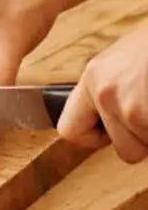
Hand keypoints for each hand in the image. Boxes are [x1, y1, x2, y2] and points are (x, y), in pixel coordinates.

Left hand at [58, 24, 147, 162]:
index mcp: (94, 78)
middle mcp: (106, 93)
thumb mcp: (122, 61)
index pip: (69, 130)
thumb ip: (108, 90)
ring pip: (144, 148)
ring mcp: (132, 107)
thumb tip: (104, 122)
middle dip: (141, 139)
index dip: (93, 138)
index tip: (109, 133)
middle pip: (123, 149)